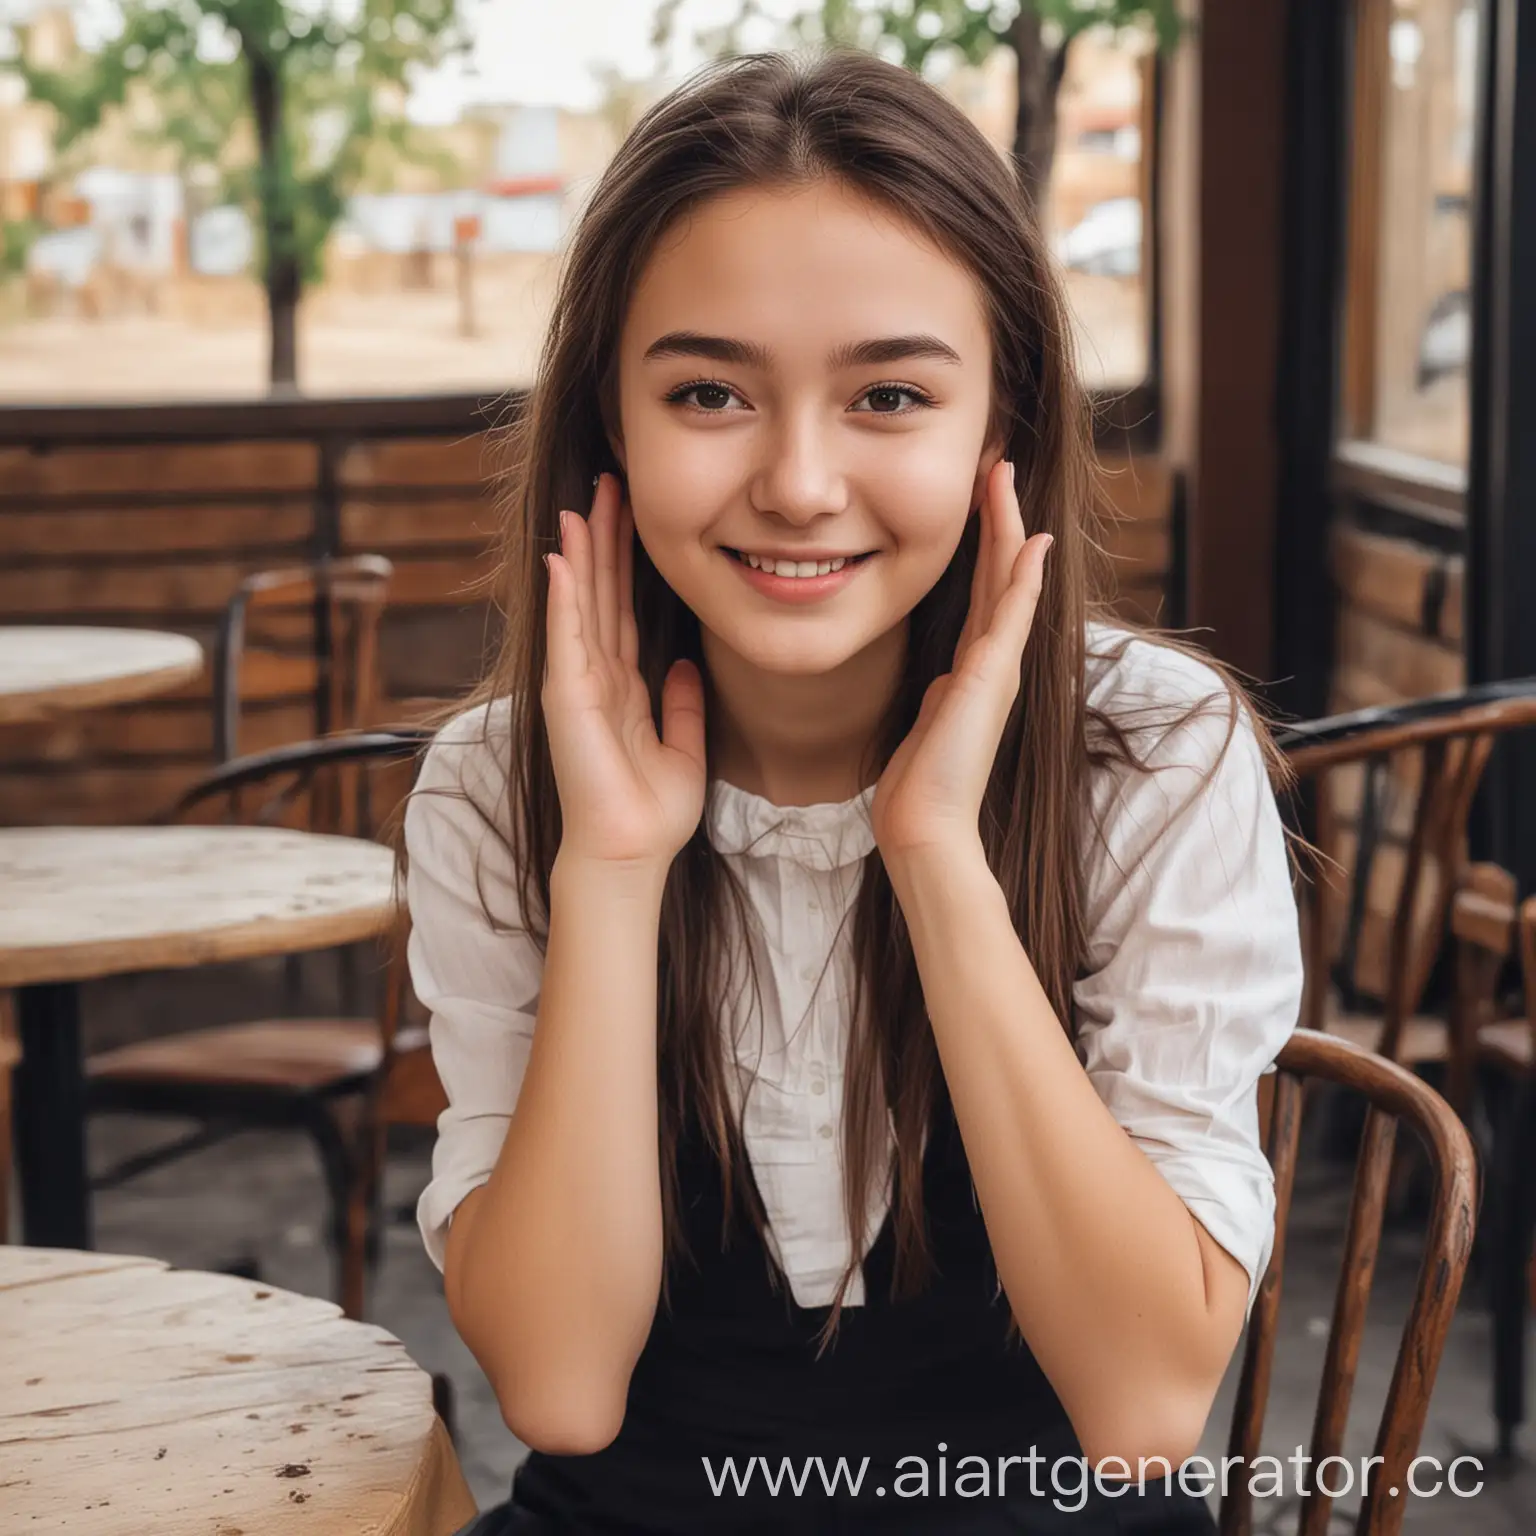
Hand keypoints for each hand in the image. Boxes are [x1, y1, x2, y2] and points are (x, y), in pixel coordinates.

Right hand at [542, 473, 706, 867]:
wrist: (630, 853)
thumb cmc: (653, 814)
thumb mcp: (684, 749)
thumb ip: (683, 705)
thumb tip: (685, 665)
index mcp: (625, 688)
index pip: (626, 611)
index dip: (629, 564)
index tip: (634, 517)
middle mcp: (596, 678)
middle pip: (602, 595)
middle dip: (605, 540)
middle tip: (609, 485)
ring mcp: (577, 684)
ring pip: (582, 604)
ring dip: (580, 553)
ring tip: (581, 504)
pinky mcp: (566, 697)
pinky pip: (568, 636)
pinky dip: (566, 597)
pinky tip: (561, 558)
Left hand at [871, 460, 1051, 859]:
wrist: (926, 826)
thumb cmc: (922, 786)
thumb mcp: (926, 726)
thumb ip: (938, 698)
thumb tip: (940, 683)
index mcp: (975, 670)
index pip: (986, 594)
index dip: (987, 546)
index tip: (983, 501)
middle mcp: (994, 663)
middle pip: (1001, 575)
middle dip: (999, 520)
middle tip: (999, 467)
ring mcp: (997, 668)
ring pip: (1007, 582)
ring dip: (1007, 528)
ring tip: (1004, 478)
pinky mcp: (990, 678)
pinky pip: (1011, 614)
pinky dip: (1021, 576)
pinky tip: (1030, 540)